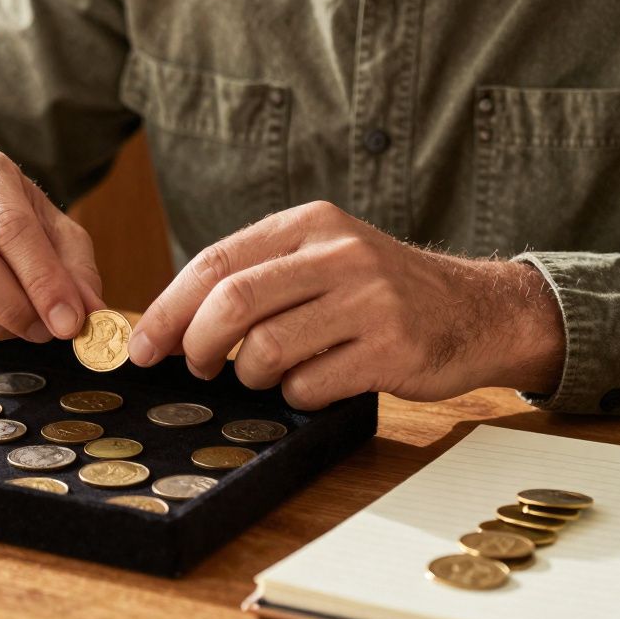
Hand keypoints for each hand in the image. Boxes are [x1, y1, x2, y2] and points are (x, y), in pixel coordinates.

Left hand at [128, 201, 564, 408]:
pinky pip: (309, 384)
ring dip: (249, 376)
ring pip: (266, 349)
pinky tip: (313, 384)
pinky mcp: (391, 348)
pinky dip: (295, 394)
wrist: (477, 310)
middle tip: (193, 368)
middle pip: (232, 302)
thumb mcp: (323, 257)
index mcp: (309, 224)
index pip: (216, 263)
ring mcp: (368, 300)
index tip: (142, 347)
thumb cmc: (381, 291)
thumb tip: (172, 323)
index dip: (168, 310)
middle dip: (195, 345)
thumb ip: (258, 275)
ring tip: (263, 375)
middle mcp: (339, 253)